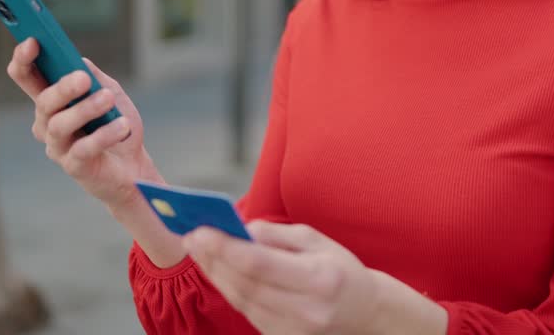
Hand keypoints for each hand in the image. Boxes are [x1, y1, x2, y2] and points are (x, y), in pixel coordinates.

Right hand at [7, 38, 157, 209]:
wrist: (133, 166)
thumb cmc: (117, 125)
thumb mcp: (110, 92)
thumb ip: (94, 76)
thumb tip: (78, 61)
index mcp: (52, 100)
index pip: (26, 77)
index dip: (23, 59)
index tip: (33, 41)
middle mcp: (47, 123)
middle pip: (43, 102)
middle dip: (62, 88)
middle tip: (83, 78)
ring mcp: (57, 146)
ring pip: (59, 125)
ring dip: (85, 109)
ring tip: (107, 99)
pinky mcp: (73, 166)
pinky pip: (82, 149)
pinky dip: (104, 135)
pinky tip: (122, 127)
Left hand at [184, 221, 379, 334]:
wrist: (363, 314)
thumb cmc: (340, 270)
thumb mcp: (316, 241)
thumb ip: (277, 235)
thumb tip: (240, 230)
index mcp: (319, 279)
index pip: (260, 264)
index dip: (225, 247)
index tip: (200, 230)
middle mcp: (306, 310)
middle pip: (245, 284)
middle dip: (213, 258)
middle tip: (191, 236)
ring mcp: (293, 331)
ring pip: (241, 301)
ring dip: (215, 274)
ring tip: (198, 250)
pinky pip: (247, 312)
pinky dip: (229, 289)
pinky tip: (217, 270)